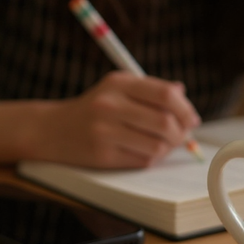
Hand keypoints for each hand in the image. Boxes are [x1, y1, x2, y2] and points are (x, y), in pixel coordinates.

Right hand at [38, 71, 200, 168]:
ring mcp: (104, 131)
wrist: (52, 130)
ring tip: (161, 144)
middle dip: (181, 133)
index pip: (165, 94)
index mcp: (118, 83)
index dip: (185, 108)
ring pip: (157, 145)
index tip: (191, 118)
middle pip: (165, 122)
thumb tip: (182, 95)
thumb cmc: (94, 108)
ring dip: (167, 148)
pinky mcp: (102, 155)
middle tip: (183, 136)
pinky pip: (143, 160)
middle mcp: (110, 105)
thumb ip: (150, 89)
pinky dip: (150, 158)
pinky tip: (142, 151)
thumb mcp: (117, 88)